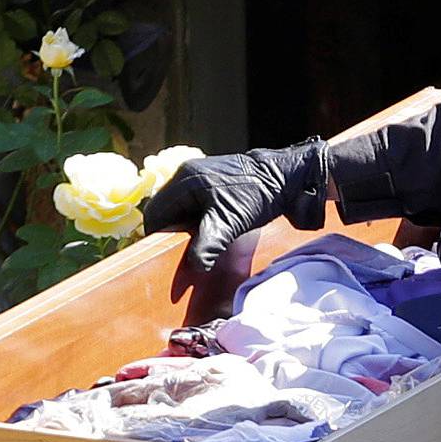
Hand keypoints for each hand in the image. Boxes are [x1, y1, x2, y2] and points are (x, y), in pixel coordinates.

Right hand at [141, 140, 329, 272]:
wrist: (285, 177)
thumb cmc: (256, 196)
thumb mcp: (229, 223)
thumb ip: (208, 245)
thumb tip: (194, 267)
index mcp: (184, 180)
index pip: (155, 213)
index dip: (158, 237)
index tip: (167, 256)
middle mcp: (187, 174)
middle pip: (166, 210)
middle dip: (172, 233)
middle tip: (182, 254)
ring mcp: (199, 176)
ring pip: (180, 209)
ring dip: (186, 228)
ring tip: (197, 245)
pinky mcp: (212, 183)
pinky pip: (194, 205)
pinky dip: (197, 220)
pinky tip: (210, 233)